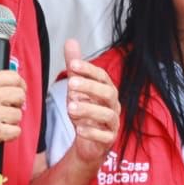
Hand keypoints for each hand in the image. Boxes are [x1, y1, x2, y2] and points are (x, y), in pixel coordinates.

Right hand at [0, 70, 26, 169]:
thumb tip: (7, 85)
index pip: (12, 77)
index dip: (20, 84)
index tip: (21, 89)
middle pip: (19, 95)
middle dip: (17, 103)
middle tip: (10, 108)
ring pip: (18, 115)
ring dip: (11, 120)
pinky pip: (15, 131)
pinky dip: (10, 134)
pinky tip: (0, 132)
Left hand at [62, 40, 120, 165]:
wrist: (89, 142)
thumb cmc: (86, 112)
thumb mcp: (77, 88)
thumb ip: (75, 67)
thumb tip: (71, 41)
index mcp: (106, 90)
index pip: (102, 77)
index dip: (89, 70)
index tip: (73, 65)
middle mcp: (113, 105)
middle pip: (108, 93)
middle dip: (90, 87)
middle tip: (71, 84)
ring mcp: (113, 123)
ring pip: (107, 115)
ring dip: (89, 110)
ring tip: (70, 108)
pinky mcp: (109, 140)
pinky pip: (105, 136)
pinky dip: (92, 132)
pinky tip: (79, 129)